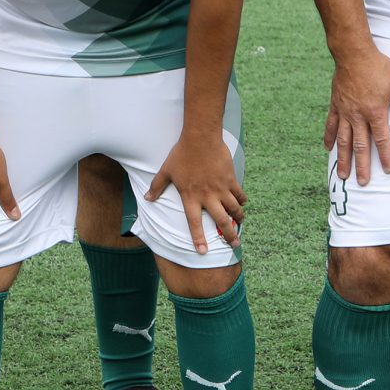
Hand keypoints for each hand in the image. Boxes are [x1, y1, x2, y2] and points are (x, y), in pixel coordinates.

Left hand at [148, 130, 244, 254]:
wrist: (201, 137)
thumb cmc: (182, 153)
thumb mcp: (166, 170)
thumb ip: (157, 186)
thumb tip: (147, 198)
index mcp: (190, 197)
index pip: (194, 223)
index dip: (198, 238)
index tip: (203, 251)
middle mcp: (207, 196)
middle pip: (221, 220)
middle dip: (229, 234)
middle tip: (235, 244)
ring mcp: (221, 188)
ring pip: (234, 208)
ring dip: (238, 217)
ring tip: (241, 223)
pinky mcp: (230, 179)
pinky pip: (239, 193)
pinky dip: (242, 200)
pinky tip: (243, 203)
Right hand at [325, 45, 389, 183]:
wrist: (353, 52)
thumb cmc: (378, 66)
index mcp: (375, 111)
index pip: (381, 139)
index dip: (385, 155)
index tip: (388, 170)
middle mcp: (358, 115)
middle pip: (360, 145)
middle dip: (362, 166)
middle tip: (363, 183)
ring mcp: (344, 111)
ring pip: (343, 140)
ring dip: (343, 159)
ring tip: (343, 175)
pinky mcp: (335, 105)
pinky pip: (331, 125)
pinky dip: (329, 138)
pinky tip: (328, 150)